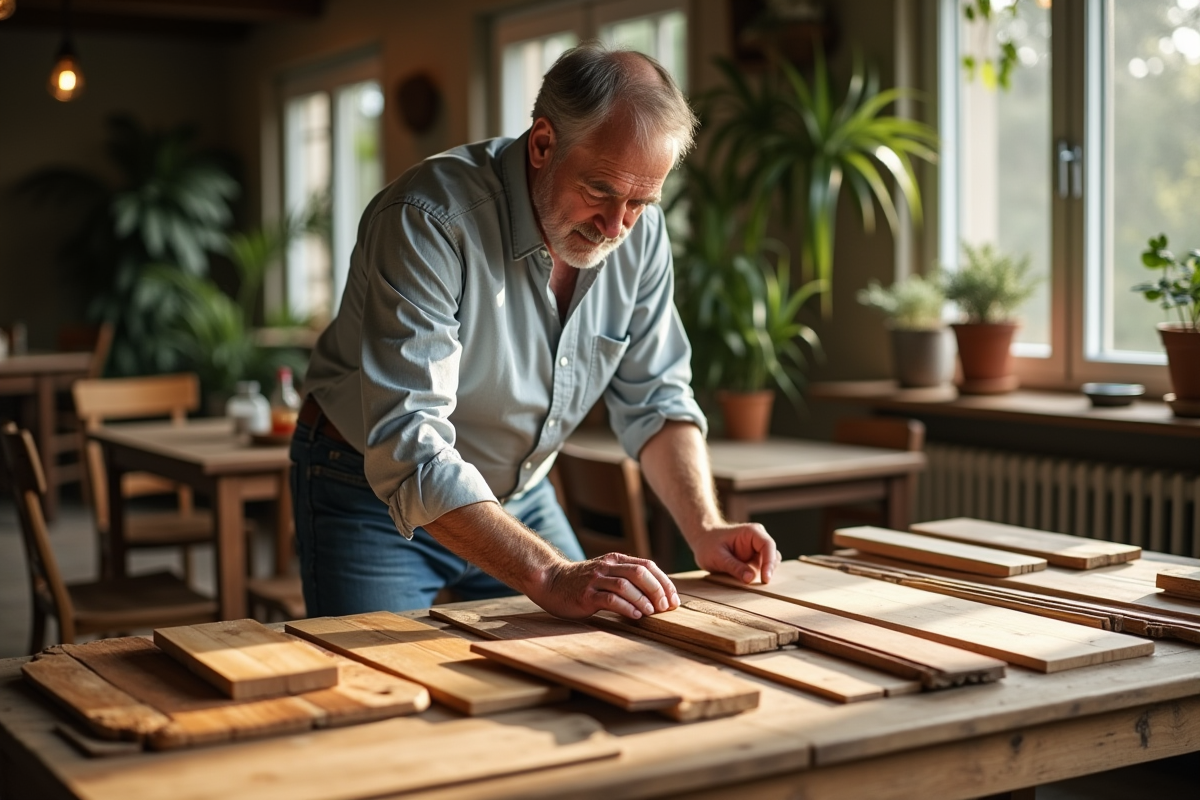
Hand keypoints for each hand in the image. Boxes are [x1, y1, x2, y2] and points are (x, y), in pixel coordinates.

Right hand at [530, 553, 679, 620]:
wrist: (550, 581)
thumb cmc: (583, 582)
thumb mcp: (606, 573)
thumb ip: (626, 578)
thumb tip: (658, 595)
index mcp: (616, 560)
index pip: (647, 565)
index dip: (664, 582)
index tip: (674, 599)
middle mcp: (607, 566)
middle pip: (640, 573)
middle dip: (657, 590)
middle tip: (666, 607)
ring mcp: (595, 580)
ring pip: (626, 585)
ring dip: (643, 599)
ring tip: (652, 612)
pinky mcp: (586, 595)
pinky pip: (610, 599)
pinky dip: (626, 607)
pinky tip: (635, 615)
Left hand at [690, 522, 780, 584]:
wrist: (702, 541)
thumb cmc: (707, 544)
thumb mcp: (717, 557)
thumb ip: (733, 567)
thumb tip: (750, 578)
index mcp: (751, 532)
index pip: (768, 545)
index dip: (769, 562)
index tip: (765, 579)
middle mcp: (758, 540)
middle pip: (772, 556)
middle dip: (767, 571)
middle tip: (758, 585)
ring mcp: (757, 551)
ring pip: (769, 565)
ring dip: (762, 575)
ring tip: (748, 582)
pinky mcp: (754, 561)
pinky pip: (761, 570)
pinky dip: (757, 577)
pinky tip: (747, 582)